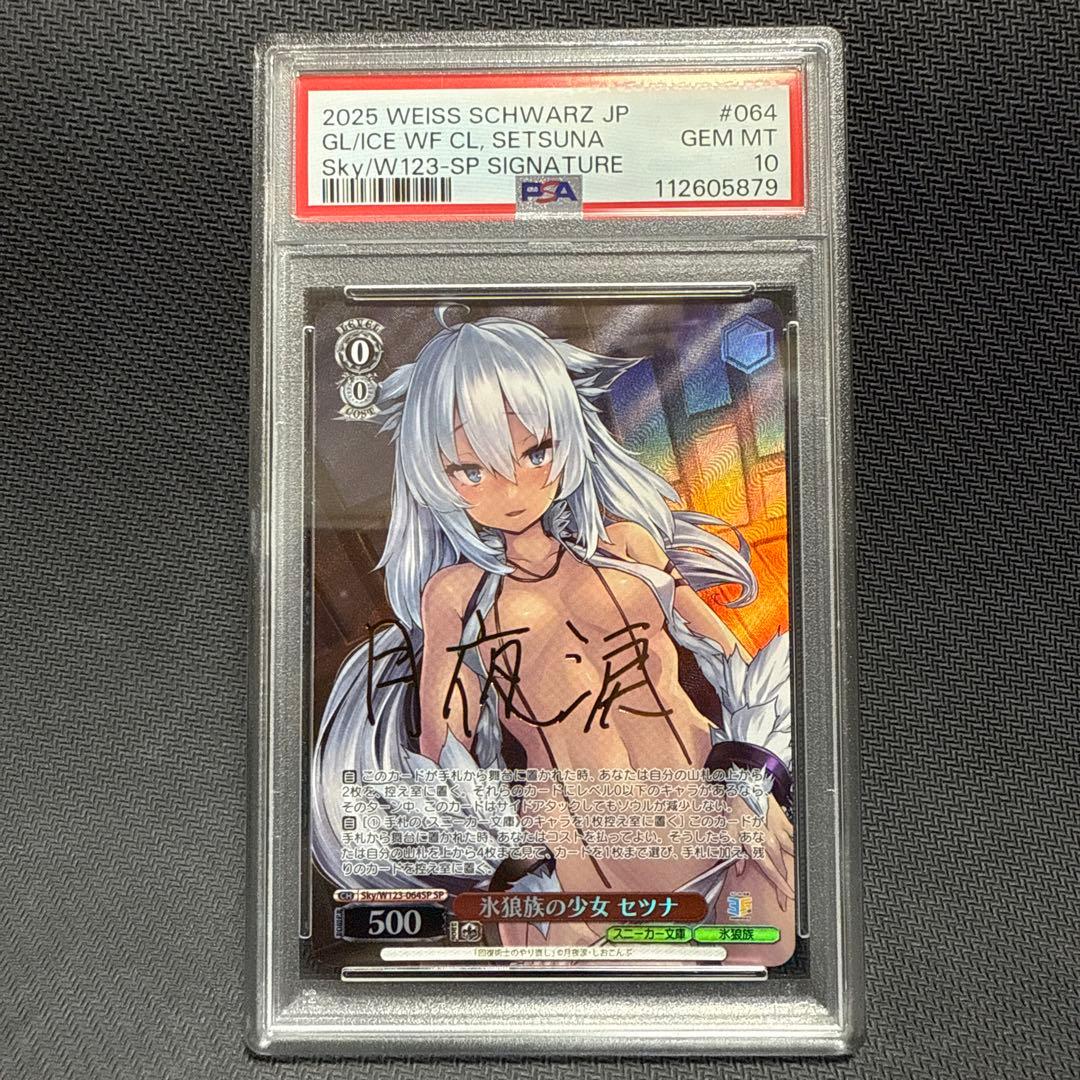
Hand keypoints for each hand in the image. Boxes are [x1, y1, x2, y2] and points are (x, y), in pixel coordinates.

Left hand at [731, 793, 794, 909]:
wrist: (745, 786)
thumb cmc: (735, 808)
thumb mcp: (728, 832)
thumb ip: (734, 854)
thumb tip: (737, 869)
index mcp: (755, 844)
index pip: (770, 871)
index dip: (780, 886)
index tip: (787, 897)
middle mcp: (769, 840)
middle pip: (781, 867)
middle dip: (786, 884)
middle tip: (788, 898)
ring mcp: (779, 831)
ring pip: (790, 855)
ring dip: (794, 869)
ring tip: (797, 881)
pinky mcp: (784, 822)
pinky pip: (794, 838)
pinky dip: (797, 849)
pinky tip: (800, 856)